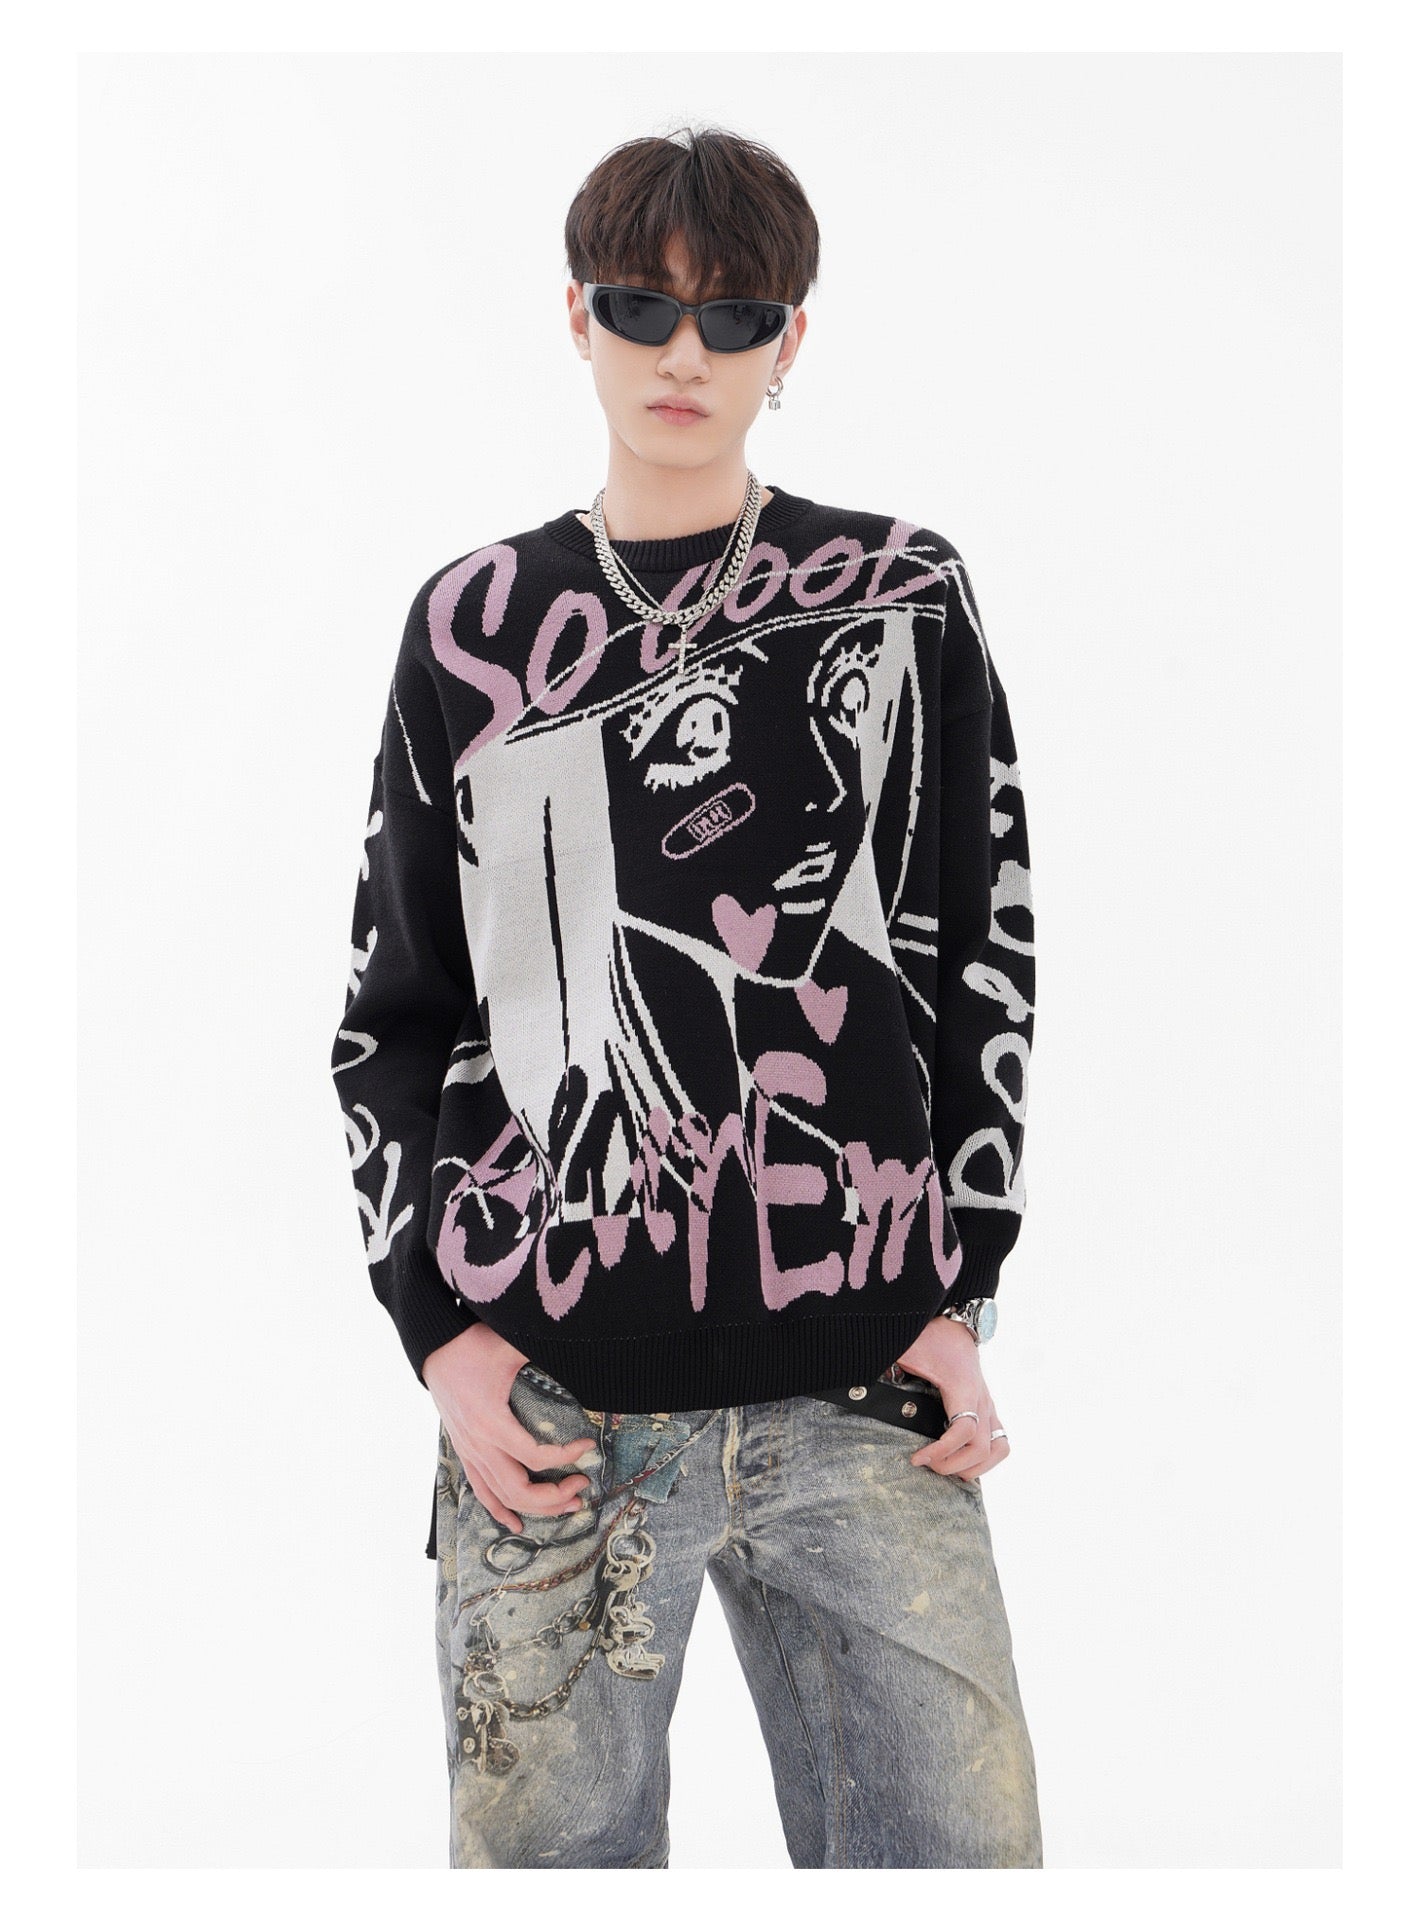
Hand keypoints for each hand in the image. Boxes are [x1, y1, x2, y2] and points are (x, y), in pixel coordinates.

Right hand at [421, 1324, 599, 1532]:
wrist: (435, 1349)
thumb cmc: (473, 1346)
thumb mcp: (510, 1346)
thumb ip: (544, 1349)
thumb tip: (576, 1346)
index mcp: (492, 1422)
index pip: (536, 1457)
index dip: (566, 1456)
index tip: (588, 1445)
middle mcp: (479, 1444)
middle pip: (520, 1491)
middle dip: (555, 1496)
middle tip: (582, 1485)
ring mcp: (470, 1451)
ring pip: (502, 1497)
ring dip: (536, 1507)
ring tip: (567, 1504)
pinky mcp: (465, 1451)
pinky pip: (481, 1491)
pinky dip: (499, 1510)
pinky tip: (516, 1523)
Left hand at [892, 1315, 1010, 1481]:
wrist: (953, 1326)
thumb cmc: (931, 1337)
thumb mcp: (908, 1349)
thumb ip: (888, 1365)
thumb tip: (860, 1383)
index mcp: (964, 1386)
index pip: (965, 1431)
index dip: (942, 1451)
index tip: (917, 1458)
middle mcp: (981, 1399)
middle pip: (981, 1448)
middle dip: (952, 1464)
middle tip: (926, 1464)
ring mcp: (988, 1406)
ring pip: (997, 1449)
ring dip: (973, 1467)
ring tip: (945, 1466)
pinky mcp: (988, 1410)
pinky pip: (999, 1444)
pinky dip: (983, 1459)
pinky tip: (959, 1460)